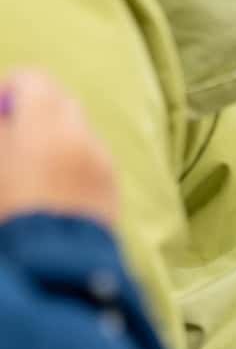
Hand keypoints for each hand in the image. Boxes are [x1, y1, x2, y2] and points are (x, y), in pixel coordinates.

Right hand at [0, 69, 118, 227]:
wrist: (50, 268)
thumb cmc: (9, 215)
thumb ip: (2, 133)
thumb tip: (6, 117)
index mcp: (45, 126)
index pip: (34, 81)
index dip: (10, 91)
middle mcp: (81, 138)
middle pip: (61, 103)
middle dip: (35, 113)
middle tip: (11, 138)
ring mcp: (101, 162)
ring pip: (79, 132)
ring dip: (56, 138)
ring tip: (31, 168)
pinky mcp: (112, 187)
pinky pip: (93, 159)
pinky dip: (74, 161)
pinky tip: (54, 188)